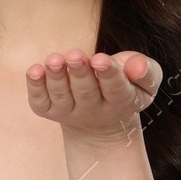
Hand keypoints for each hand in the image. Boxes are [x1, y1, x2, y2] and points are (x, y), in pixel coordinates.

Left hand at [26, 49, 162, 146]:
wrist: (101, 124)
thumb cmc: (126, 90)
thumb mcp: (146, 83)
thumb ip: (146, 71)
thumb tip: (137, 65)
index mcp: (121, 101)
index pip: (115, 89)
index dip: (108, 74)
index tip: (101, 59)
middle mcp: (93, 110)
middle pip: (86, 92)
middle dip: (80, 72)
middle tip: (75, 55)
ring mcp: (70, 112)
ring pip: (62, 96)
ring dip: (56, 77)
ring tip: (54, 59)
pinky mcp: (49, 110)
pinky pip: (40, 102)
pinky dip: (35, 88)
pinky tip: (34, 71)